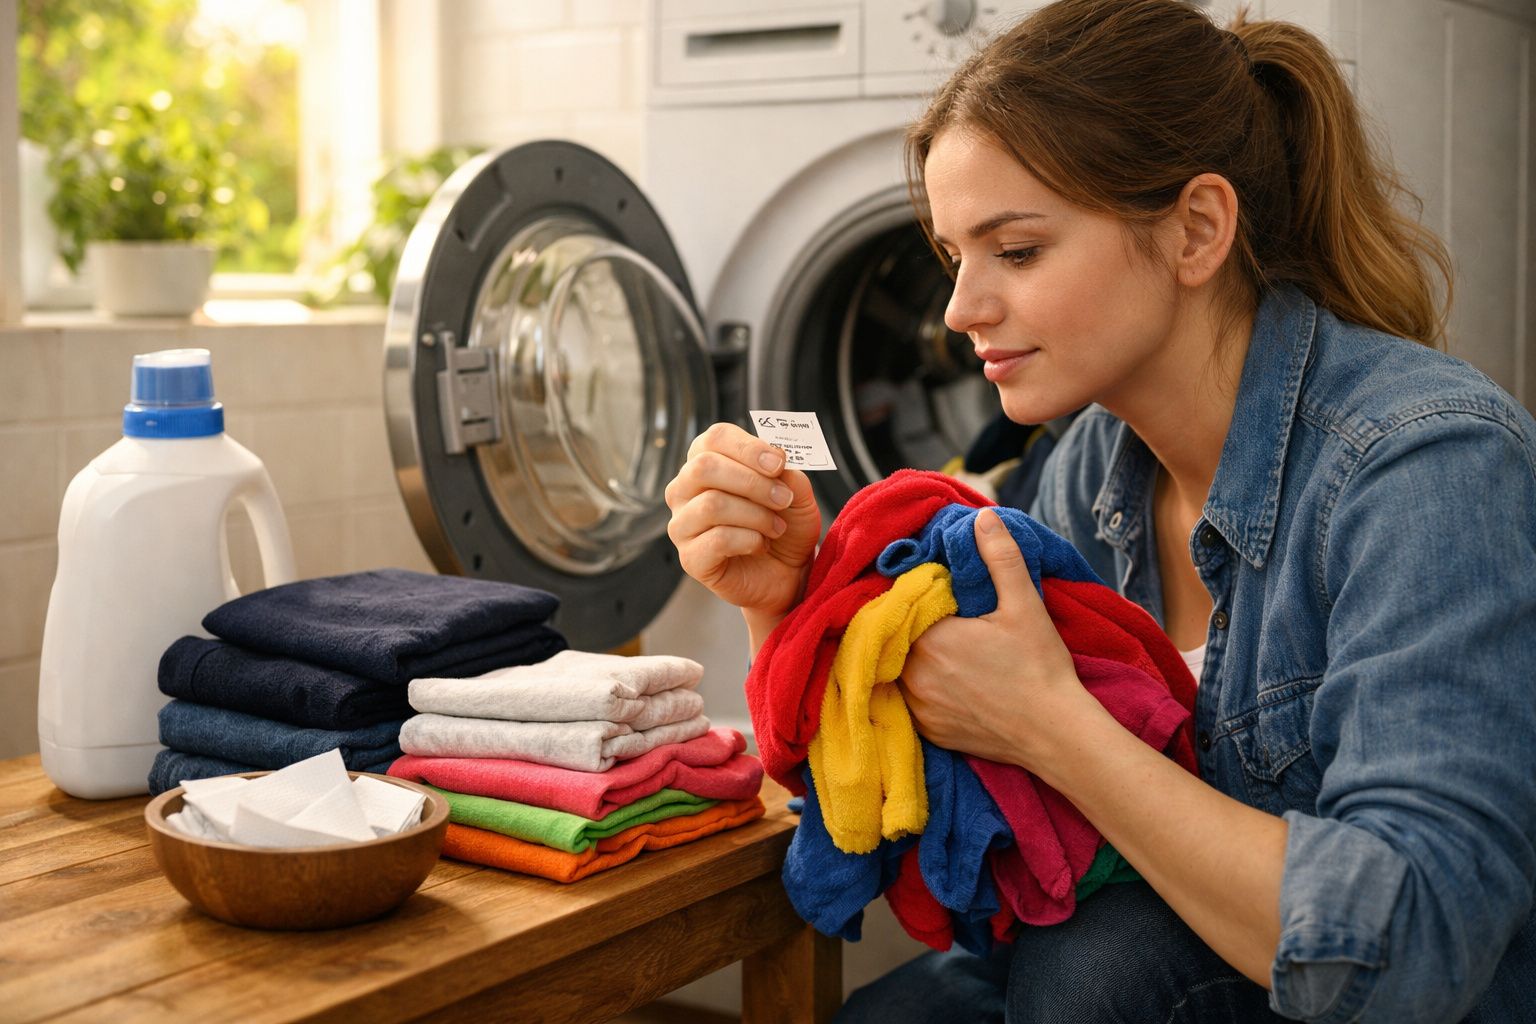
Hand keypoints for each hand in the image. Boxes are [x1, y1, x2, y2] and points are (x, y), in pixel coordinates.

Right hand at [664, 422, 821, 621]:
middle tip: (782, 498)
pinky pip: (717, 539)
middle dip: (753, 482)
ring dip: (756, 515)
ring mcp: (682, 524)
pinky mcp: (690, 558)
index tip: (779, 463)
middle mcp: (685, 490)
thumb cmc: (786, 526)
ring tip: (776, 528)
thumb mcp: (797, 493)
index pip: (714, 438)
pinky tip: (760, 546)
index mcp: (707, 462)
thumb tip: (775, 459)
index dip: (748, 447)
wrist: (788, 573)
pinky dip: (750, 541)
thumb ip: (786, 472)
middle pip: (705, 467)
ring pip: (711, 504)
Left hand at [900, 508, 1090, 767]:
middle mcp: (913, 675)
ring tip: (947, 650)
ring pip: (901, 669)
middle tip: (947, 620)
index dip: (920, 595)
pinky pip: (912, 701)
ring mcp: (919, 708)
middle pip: (900, 638)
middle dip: (916, 626)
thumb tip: (984, 517)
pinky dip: (924, 689)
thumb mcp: (1024, 604)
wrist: (1056, 734)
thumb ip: (1000, 557)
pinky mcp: (929, 732)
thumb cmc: (1040, 667)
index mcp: (929, 639)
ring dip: (915, 657)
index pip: (905, 606)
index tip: (942, 594)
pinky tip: (951, 681)